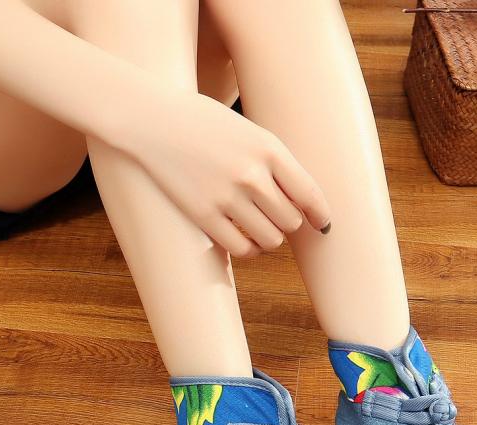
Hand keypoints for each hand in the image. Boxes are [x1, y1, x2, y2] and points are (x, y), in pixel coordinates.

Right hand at [120, 90, 330, 257]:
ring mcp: (227, 197)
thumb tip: (303, 203)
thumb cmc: (205, 125)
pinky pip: (242, 248)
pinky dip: (250, 250)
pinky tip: (247, 241)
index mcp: (269, 149)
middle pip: (291, 220)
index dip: (320, 214)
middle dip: (288, 223)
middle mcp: (251, 175)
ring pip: (271, 239)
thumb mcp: (249, 132)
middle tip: (277, 218)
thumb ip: (276, 163)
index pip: (309, 194)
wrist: (154, 121)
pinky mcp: (204, 216)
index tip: (322, 224)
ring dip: (270, 239)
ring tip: (262, 230)